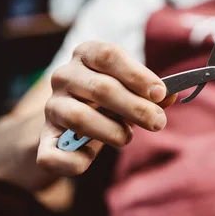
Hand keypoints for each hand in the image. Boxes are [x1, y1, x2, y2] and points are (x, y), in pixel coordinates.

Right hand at [37, 41, 176, 176]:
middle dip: (136, 108)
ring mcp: (51, 108)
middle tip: (158, 122)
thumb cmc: (108, 103)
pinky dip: (76, 160)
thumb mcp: (130, 91)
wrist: (68, 128)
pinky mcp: (43, 141)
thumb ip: (151, 93)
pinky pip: (55, 155)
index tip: (160, 93)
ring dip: (112, 132)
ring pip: (79, 118)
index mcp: (86, 55)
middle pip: (101, 88)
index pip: (109, 55)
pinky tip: (89, 157)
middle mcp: (63, 76)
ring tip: (127, 137)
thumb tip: (170, 94)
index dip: (137, 75)